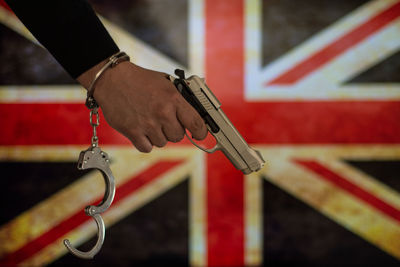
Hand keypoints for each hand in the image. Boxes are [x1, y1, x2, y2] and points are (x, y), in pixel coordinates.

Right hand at [77, 61, 207, 151]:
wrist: (112, 79)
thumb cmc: (140, 80)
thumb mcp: (166, 82)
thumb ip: (181, 97)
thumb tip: (197, 110)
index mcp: (174, 98)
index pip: (196, 123)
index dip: (201, 132)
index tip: (199, 134)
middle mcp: (162, 112)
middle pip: (178, 137)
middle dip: (173, 130)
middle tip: (164, 121)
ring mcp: (147, 124)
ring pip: (162, 143)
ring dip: (158, 135)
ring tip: (150, 121)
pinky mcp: (133, 131)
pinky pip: (147, 148)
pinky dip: (146, 142)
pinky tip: (142, 130)